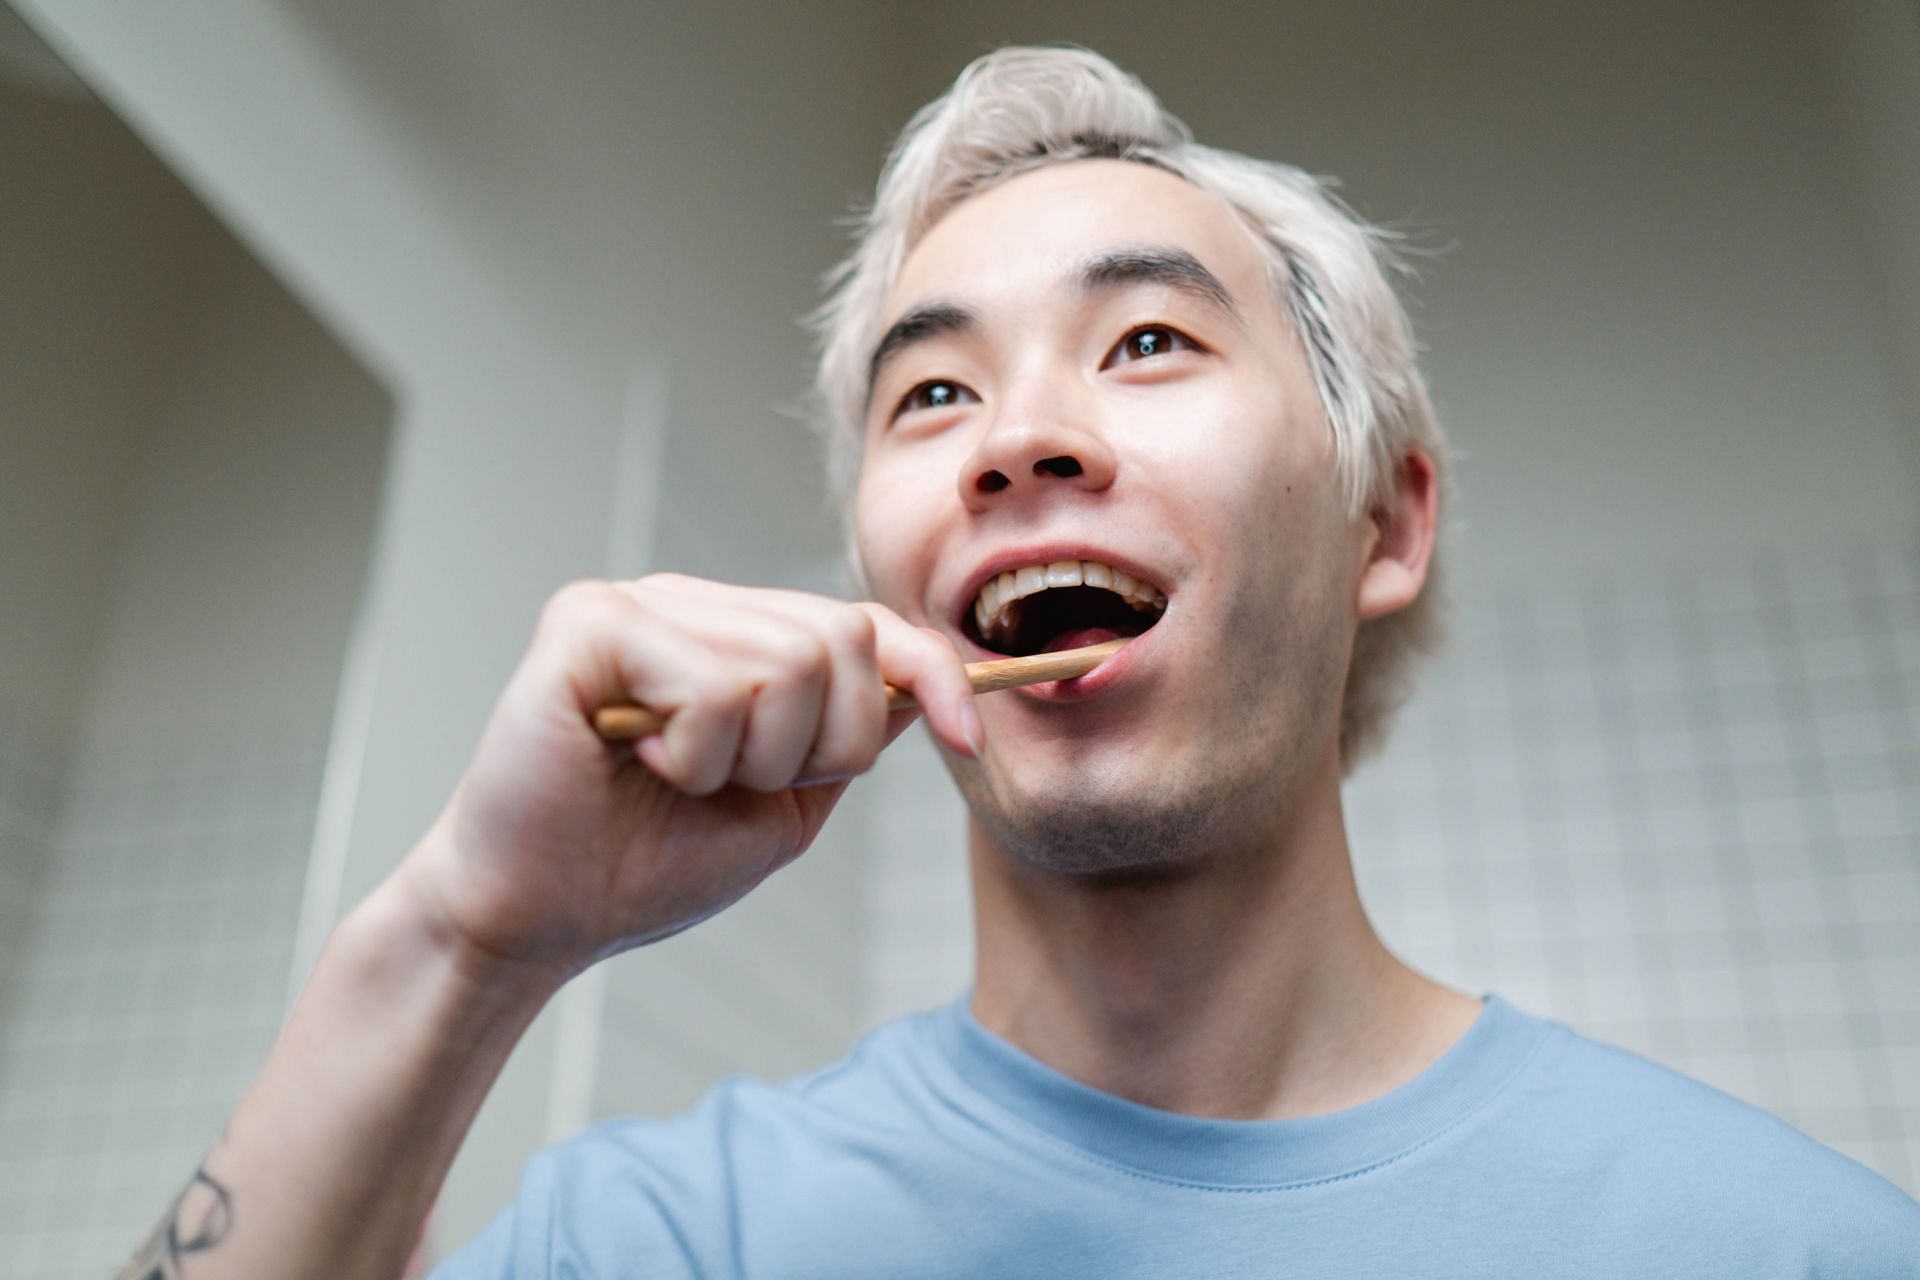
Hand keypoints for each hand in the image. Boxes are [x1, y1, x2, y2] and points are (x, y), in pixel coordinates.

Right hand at [398, 574, 979, 981]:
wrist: (537, 919)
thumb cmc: (647, 865)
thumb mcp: (784, 804)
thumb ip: (850, 737)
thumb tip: (924, 680)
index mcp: (734, 634)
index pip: (864, 623)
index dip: (934, 674)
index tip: (969, 742)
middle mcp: (689, 601)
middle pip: (843, 638)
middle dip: (825, 744)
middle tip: (742, 785)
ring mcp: (637, 602)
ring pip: (789, 663)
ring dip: (752, 758)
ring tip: (681, 779)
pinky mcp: (588, 624)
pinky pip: (715, 682)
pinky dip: (697, 753)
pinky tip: (639, 765)